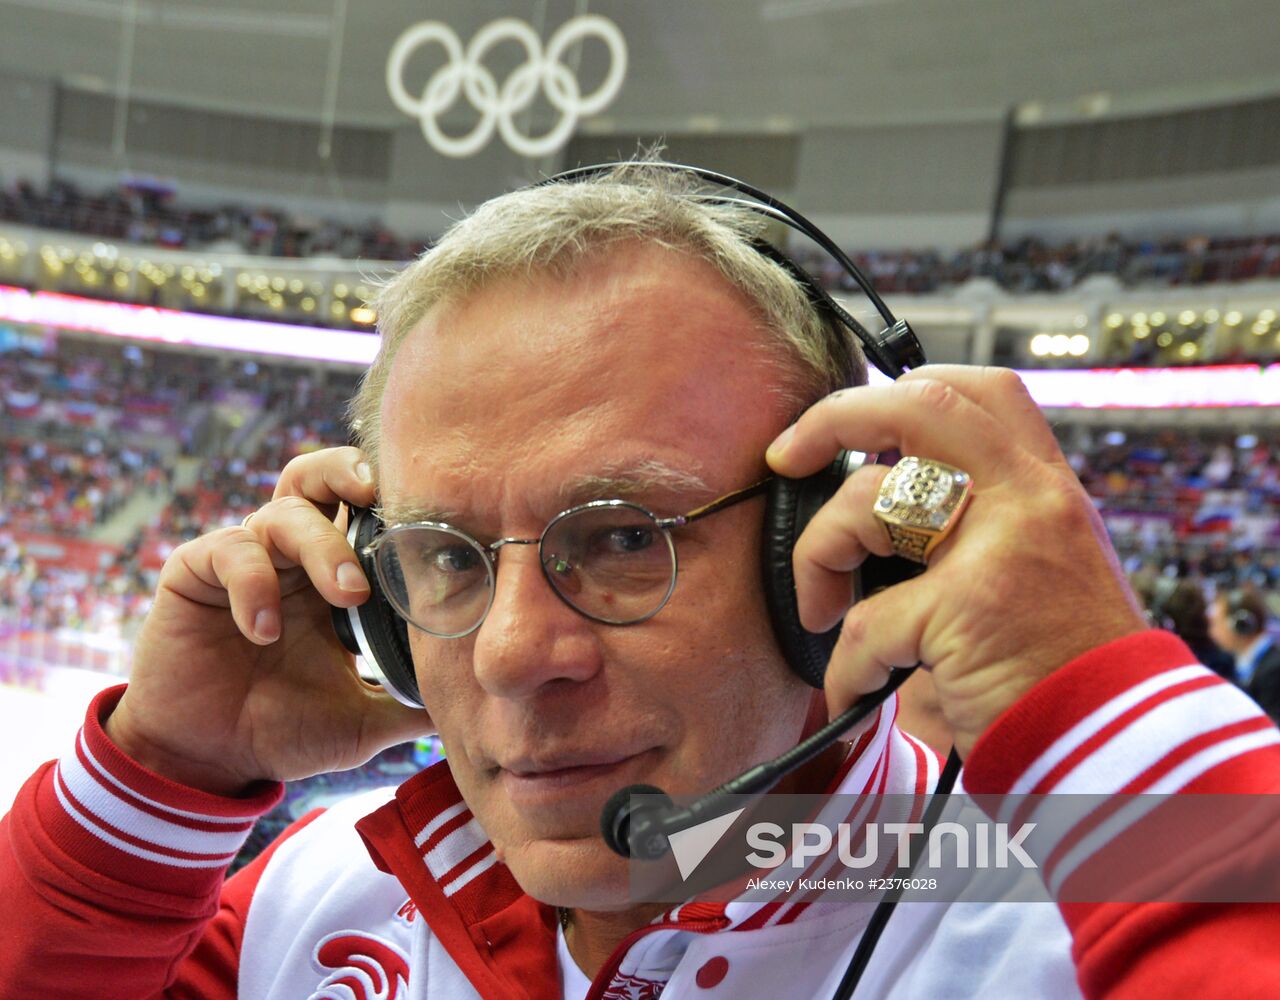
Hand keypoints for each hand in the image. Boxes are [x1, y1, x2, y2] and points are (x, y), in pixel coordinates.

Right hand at [106, 447, 429, 794]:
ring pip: (285, 512)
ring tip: (348, 595)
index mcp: (334, 575)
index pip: (363, 510)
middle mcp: (292, 557)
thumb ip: (413, 704)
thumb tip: (478, 702)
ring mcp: (246, 560)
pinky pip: (230, 551)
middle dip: (348, 475)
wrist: (208, 761)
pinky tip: (265, 631)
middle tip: (380, 499)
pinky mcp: (195, 573)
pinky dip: (255, 584)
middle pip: (319, 478)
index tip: (436, 508)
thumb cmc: (285, 731)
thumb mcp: (364, 720)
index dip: (392, 497)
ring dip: (322, 546)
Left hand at [766, 366, 1147, 757]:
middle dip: (832, 416)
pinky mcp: (966, 611)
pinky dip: (846, 666)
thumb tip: (883, 498)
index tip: (852, 421)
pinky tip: (853, 690)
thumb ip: (985, 522)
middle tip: (786, 454)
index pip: (980, 392)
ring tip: (824, 609)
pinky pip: (865, 623)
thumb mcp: (1043, 566)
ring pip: (866, 503)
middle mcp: (1031, 500)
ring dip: (818, 557)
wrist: (1119, 746)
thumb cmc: (1063, 665)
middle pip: (920, 406)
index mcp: (1047, 487)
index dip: (902, 388)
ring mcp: (999, 549)